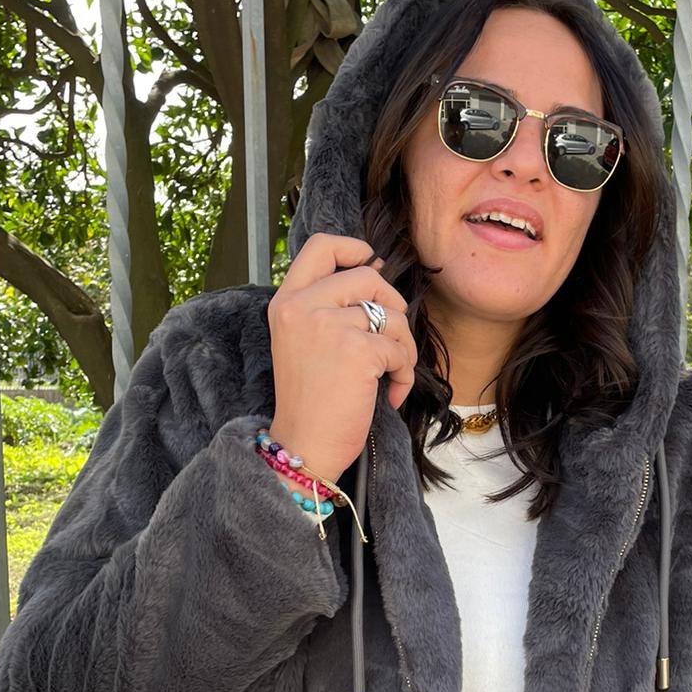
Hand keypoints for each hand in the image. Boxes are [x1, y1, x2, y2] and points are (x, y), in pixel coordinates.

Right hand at [267, 233, 418, 483]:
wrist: (303, 445)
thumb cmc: (310, 399)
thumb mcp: (303, 340)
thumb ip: (329, 304)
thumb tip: (377, 266)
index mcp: (287, 301)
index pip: (321, 246)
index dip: (353, 248)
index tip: (371, 262)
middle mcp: (303, 307)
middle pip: (368, 277)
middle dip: (392, 305)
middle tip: (390, 338)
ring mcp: (329, 326)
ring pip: (391, 316)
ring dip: (402, 347)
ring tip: (389, 374)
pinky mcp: (358, 351)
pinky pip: (400, 350)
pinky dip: (404, 375)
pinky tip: (389, 395)